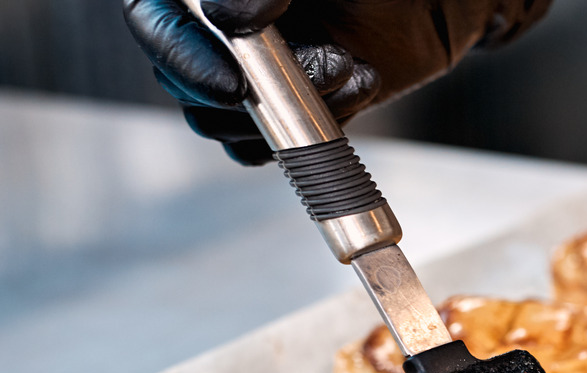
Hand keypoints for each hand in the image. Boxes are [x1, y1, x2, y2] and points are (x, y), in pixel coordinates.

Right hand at [124, 0, 552, 164]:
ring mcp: (246, 70)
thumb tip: (224, 17)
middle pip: (178, 74)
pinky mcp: (282, 110)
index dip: (177, 53)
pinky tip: (355, 86)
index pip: (152, 18)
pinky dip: (307, 135)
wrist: (434, 0)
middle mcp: (215, 28)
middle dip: (243, 88)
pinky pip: (267, 145)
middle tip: (310, 71)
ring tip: (349, 68)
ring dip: (285, 108)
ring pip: (221, 118)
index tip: (230, 82)